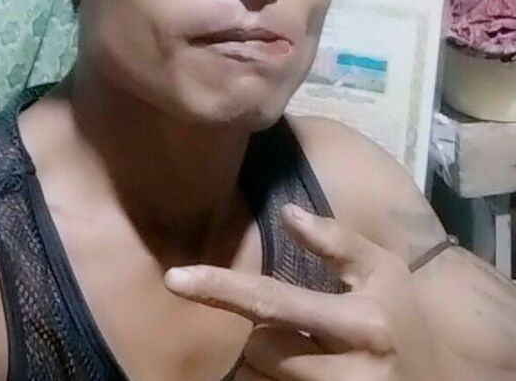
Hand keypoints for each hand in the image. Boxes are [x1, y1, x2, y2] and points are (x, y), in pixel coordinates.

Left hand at [164, 204, 452, 379]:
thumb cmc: (404, 320)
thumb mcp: (384, 271)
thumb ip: (337, 242)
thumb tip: (286, 213)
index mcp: (361, 324)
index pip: (274, 303)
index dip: (221, 289)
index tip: (174, 279)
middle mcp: (348, 373)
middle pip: (260, 348)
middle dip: (264, 333)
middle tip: (299, 328)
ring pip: (262, 379)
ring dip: (269, 363)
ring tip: (308, 354)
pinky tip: (305, 370)